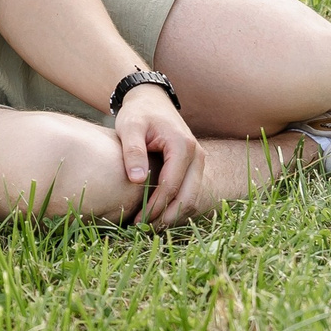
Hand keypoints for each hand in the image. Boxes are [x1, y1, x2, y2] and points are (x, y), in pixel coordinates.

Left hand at [114, 84, 199, 225]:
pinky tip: (158, 214)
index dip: (156, 205)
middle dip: (167, 216)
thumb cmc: (138, 113)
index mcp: (183, 146)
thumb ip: (133, 151)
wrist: (151, 101)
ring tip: (150, 226)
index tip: (138, 220)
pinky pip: (190, 192)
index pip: (171, 185)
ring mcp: (200, 162)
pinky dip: (177, 207)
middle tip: (145, 229)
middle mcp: (198, 156)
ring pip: (192, 198)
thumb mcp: (130, 127)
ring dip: (174, 215)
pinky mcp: (195, 167)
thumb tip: (137, 180)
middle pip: (188, 197)